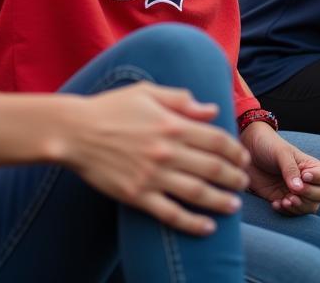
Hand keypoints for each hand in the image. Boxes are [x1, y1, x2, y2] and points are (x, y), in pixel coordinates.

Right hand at [62, 83, 249, 235]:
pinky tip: (207, 227)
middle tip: (245, 183)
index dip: (235, 150)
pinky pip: (171, 214)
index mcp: (172, 124)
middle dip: (235, 177)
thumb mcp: (147, 92)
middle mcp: (167, 151)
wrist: (75, 132)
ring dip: (221, 201)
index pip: (216, 139)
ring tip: (234, 205)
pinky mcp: (137, 196)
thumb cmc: (111, 107)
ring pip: (197, 193)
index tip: (243, 157)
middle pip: (212, 168)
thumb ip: (181, 100)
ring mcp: (152, 176)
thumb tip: (212, 109)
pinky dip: (192, 223)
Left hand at [241, 121, 319, 215]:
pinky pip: (291, 212)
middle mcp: (306, 180)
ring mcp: (295, 192)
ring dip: (300, 207)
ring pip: (310, 207)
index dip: (319, 179)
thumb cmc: (268, 145)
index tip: (304, 176)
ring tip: (285, 201)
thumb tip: (298, 188)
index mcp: (310, 165)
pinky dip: (286, 211)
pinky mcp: (282, 199)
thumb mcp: (281, 152)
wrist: (247, 150)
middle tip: (294, 191)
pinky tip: (275, 204)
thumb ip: (290, 169)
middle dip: (310, 195)